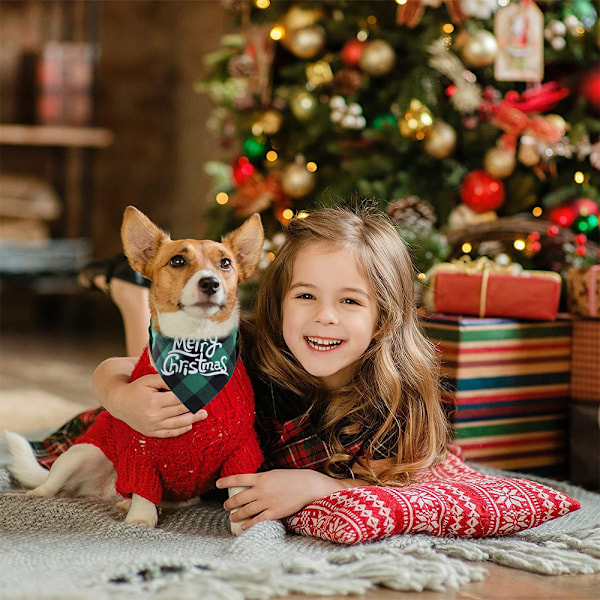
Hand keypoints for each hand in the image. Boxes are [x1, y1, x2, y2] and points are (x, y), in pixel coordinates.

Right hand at [93, 356, 206, 436]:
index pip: (178, 398)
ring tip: (203, 414)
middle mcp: (154, 415)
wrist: (119, 402)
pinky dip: (180, 430)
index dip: (191, 395)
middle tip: (206, 401)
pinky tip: (189, 426)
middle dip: (194, 406)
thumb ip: (165, 380)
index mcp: (154, 401)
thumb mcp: (149, 380)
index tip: (202, 392)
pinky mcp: (151, 432)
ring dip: (192, 419)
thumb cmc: (136, 388)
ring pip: (177, 424)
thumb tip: (183, 381)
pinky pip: (169, 433)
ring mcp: (152, 426)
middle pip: (180, 411)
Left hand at [217, 469, 349, 530]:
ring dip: (236, 515)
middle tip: (226, 506)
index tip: (217, 484)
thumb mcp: (273, 474)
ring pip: (245, 510)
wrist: (307, 485)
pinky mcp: (274, 513)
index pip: (238, 479)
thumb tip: (249, 485)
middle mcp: (261, 490)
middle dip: (229, 503)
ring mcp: (267, 502)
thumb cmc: (291, 478)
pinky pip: (257, 520)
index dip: (226, 481)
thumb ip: (261, 480)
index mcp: (261, 478)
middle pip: (239, 498)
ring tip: (232, 517)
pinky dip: (248, 525)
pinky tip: (243, 527)